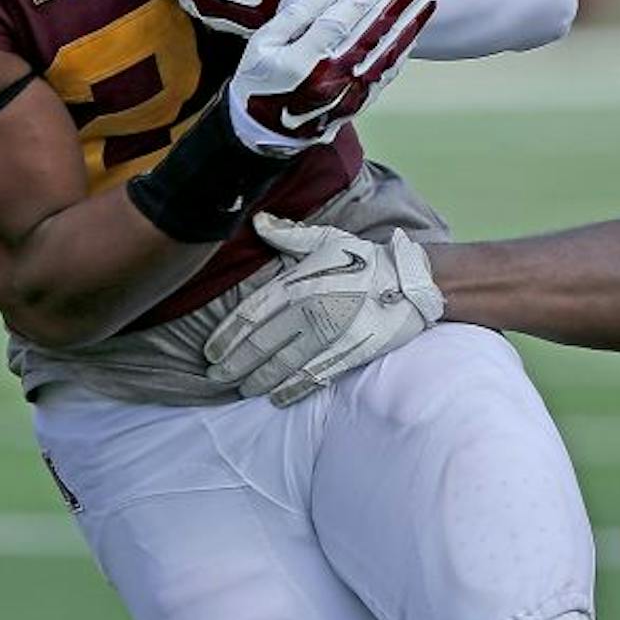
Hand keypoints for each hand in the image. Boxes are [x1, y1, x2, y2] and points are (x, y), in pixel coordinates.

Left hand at [205, 213, 444, 405]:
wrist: (410, 282)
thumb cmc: (364, 259)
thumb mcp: (326, 238)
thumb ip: (288, 235)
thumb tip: (258, 221)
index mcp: (297, 284)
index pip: (250, 315)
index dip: (226, 336)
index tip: (210, 351)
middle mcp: (307, 314)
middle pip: (259, 345)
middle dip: (233, 364)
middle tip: (215, 377)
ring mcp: (326, 338)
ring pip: (281, 366)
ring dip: (257, 380)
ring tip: (241, 389)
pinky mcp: (346, 356)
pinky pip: (311, 378)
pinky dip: (290, 391)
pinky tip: (275, 398)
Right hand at [226, 0, 433, 154]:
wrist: (264, 134)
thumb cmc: (258, 82)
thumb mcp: (261, 45)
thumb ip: (293, 17)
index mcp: (304, 61)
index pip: (341, 21)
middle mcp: (331, 78)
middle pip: (371, 35)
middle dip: (395, 6)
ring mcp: (348, 94)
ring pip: (386, 56)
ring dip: (409, 28)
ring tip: (426, 5)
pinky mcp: (357, 104)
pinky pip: (385, 75)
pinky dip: (402, 54)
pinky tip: (412, 35)